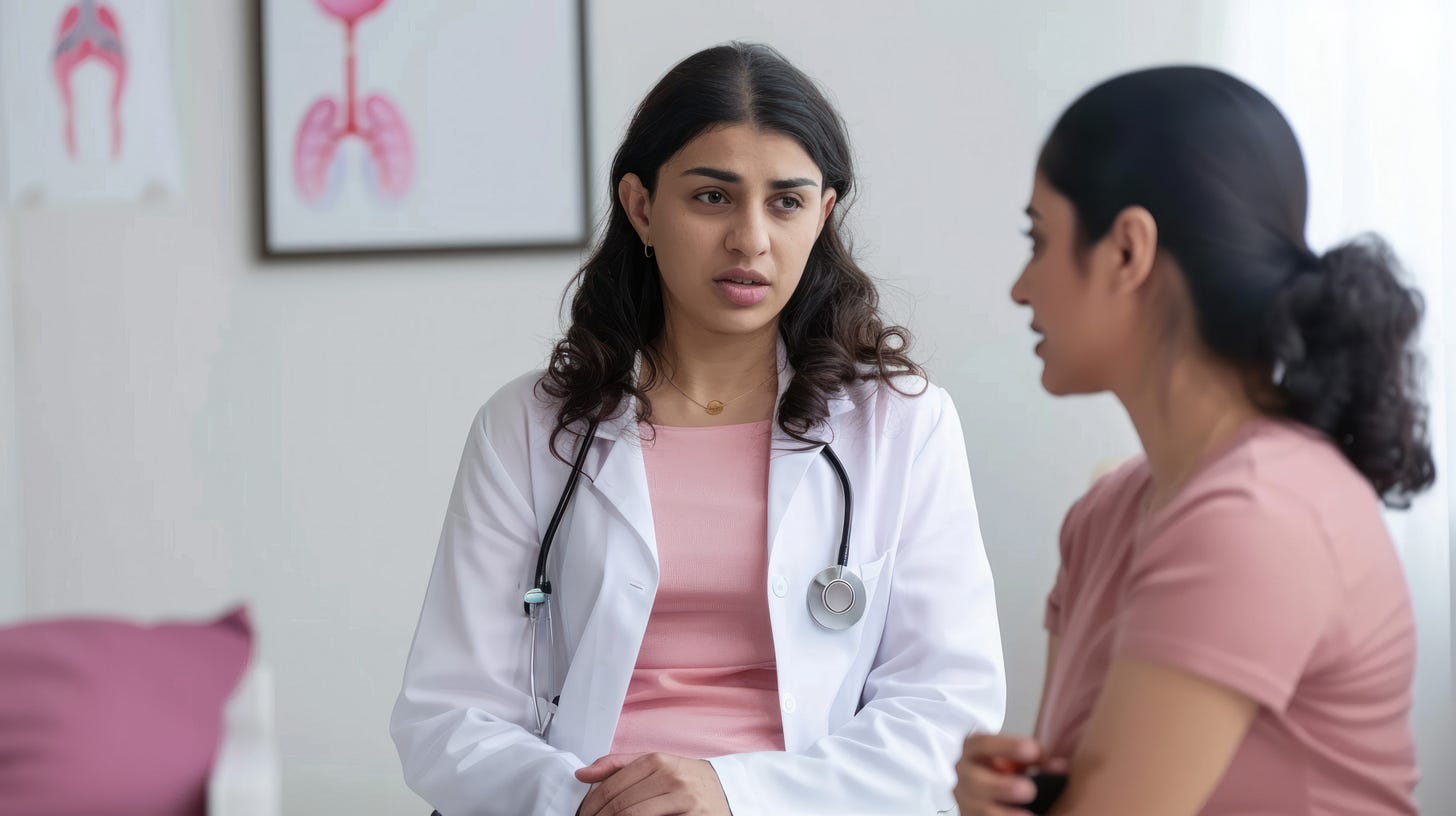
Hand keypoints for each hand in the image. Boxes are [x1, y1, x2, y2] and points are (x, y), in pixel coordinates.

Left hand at [575, 752, 730, 815]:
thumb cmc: (687, 779)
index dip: (591, 805)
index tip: (584, 814)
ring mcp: (684, 799)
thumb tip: (582, 774)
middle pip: (621, 805)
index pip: (612, 786)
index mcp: (657, 761)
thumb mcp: (656, 764)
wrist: (727, 790)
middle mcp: (671, 778)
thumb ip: (618, 765)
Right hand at [953, 733, 1067, 815]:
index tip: (1032, 750)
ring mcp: (965, 799)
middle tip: (1029, 789)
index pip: (983, 744)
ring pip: (977, 808)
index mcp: (974, 751)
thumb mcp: (1015, 758)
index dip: (1007, 746)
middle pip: (974, 779)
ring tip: (1029, 815)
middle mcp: (965, 774)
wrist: (986, 791)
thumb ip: (1035, 758)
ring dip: (1003, 813)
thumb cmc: (1003, 770)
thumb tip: (1059, 767)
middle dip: (1002, 786)